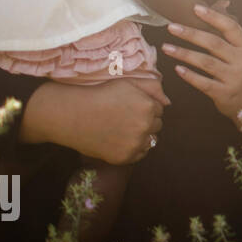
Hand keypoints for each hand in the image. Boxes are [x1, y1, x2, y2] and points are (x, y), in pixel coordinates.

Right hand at [23, 77, 168, 164]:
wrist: (72, 115)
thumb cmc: (100, 96)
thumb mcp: (127, 83)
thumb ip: (152, 88)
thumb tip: (169, 102)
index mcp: (148, 107)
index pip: (159, 110)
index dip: (145, 108)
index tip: (129, 107)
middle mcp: (145, 126)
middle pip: (156, 126)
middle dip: (145, 122)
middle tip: (124, 118)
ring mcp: (135, 144)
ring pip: (150, 141)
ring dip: (141, 136)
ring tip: (121, 129)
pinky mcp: (125, 157)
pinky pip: (140, 154)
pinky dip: (133, 149)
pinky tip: (118, 140)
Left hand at [163, 0, 241, 126]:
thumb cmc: (240, 74)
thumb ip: (230, 36)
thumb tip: (217, 8)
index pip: (231, 27)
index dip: (213, 17)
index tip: (195, 8)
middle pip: (214, 43)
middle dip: (191, 34)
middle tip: (171, 27)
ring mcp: (234, 78)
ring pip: (206, 62)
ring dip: (184, 54)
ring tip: (166, 47)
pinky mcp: (224, 93)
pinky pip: (204, 83)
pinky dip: (190, 76)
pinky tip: (177, 69)